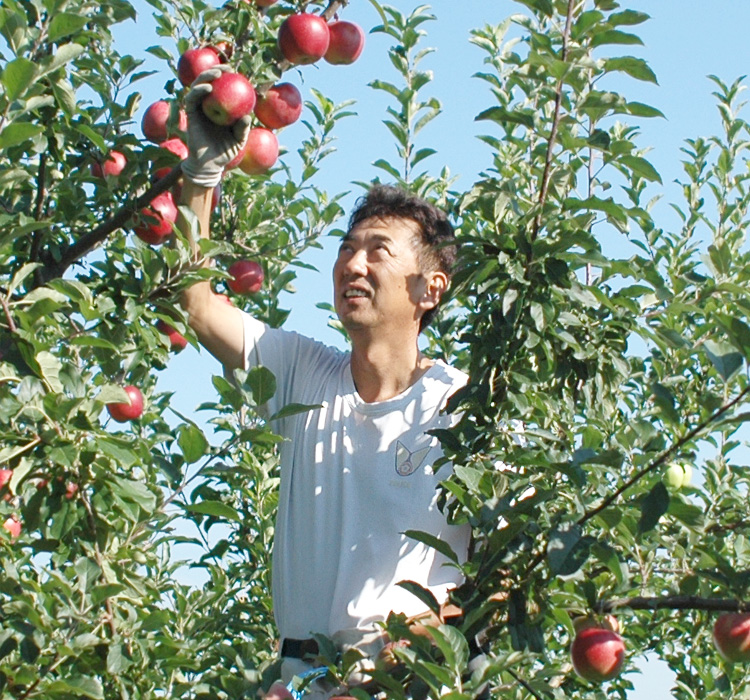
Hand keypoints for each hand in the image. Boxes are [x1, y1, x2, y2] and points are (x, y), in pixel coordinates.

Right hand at [181, 67, 250, 187]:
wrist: (209, 164)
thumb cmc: (225, 152)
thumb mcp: (238, 140)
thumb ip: (243, 129)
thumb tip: (247, 116)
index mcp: (219, 109)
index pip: (222, 88)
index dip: (228, 78)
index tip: (238, 73)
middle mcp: (207, 106)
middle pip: (209, 82)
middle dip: (216, 70)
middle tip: (227, 68)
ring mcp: (198, 109)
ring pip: (198, 86)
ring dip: (206, 76)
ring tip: (217, 73)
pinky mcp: (190, 114)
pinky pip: (192, 98)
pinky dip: (198, 91)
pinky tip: (207, 88)